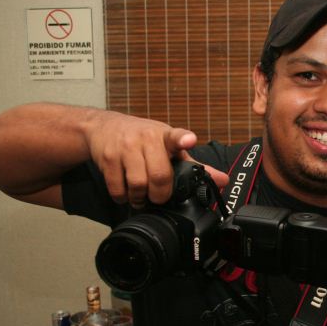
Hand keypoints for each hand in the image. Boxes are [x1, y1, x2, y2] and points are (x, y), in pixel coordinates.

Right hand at [86, 111, 228, 206]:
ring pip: (138, 185)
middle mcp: (146, 138)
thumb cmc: (142, 138)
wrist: (104, 127)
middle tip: (158, 197)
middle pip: (159, 176)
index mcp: (165, 136)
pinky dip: (123, 197)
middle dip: (160, 195)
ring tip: (141, 196)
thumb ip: (194, 165)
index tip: (189, 140)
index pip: (176, 136)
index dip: (183, 139)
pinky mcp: (107, 157)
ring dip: (140, 199)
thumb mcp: (169, 146)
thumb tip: (223, 180)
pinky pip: (117, 188)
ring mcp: (125, 147)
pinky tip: (126, 192)